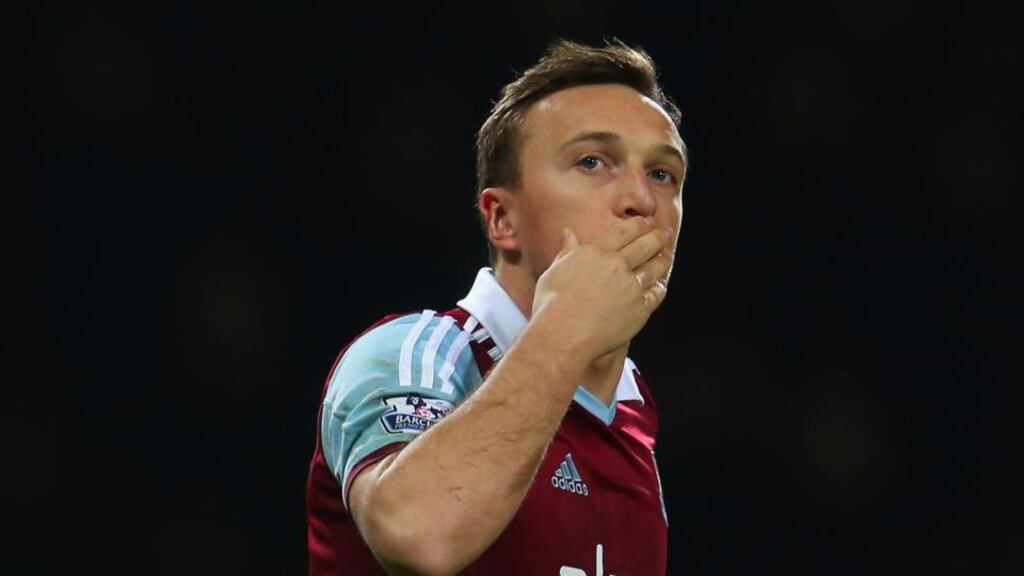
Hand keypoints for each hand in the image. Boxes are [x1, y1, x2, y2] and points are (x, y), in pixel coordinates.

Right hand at [531, 217, 673, 360]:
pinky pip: (656, 293)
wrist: (563, 334)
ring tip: (667, 256)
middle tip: (665, 232)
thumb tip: (568, 232)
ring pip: (654, 267)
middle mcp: (615, 265)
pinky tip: (660, 285)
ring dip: (663, 259)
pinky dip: (660, 287)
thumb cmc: (552, 304)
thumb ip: (566, 251)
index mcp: (594, 252)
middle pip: (644, 245)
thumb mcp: (554, 271)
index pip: (623, 231)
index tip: (646, 222)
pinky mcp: (639, 308)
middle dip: (658, 236)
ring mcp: (630, 286)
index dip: (638, 225)